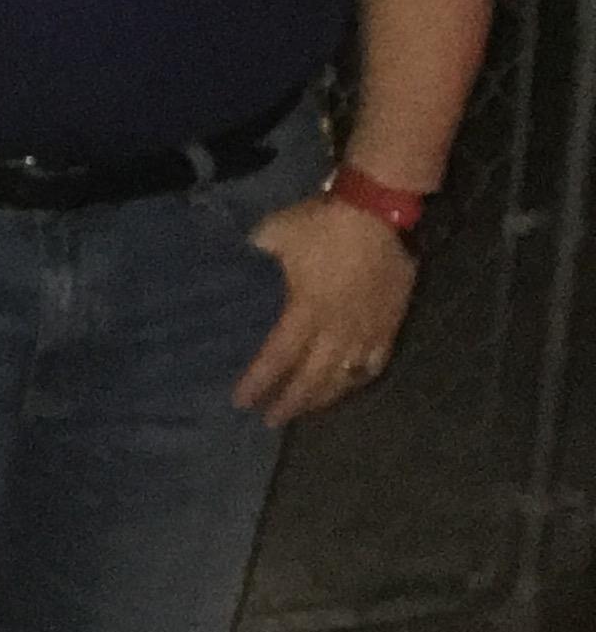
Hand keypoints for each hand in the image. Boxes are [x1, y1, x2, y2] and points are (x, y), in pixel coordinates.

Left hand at [233, 193, 419, 426]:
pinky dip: (358, 379)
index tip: (240, 401)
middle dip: (290, 402)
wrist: (378, 211)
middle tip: (272, 420)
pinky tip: (349, 386)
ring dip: (323, 397)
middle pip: (311, 378)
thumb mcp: (275, 233)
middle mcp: (336, 330)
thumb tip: (243, 257)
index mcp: (305, 312)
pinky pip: (375, 362)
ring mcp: (366, 329)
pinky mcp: (390, 323)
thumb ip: (257, 252)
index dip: (258, 382)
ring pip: (343, 376)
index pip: (277, 358)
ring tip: (306, 410)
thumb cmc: (323, 223)